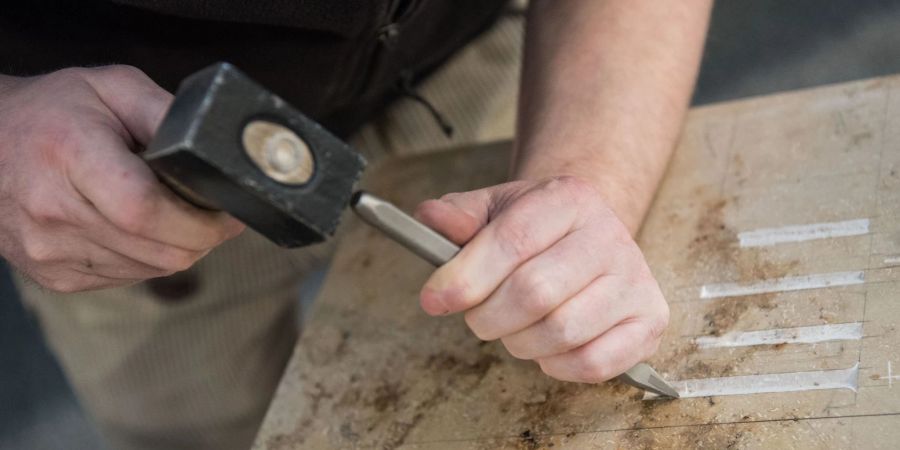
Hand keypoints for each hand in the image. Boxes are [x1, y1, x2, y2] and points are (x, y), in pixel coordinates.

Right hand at [0, 66, 243, 291]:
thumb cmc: (51, 111)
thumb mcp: (113, 87)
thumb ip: (167, 114)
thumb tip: (214, 151)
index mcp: (69, 155)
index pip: (145, 210)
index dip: (200, 220)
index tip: (227, 214)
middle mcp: (52, 210)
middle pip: (158, 250)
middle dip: (203, 238)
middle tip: (216, 216)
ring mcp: (48, 250)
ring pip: (150, 270)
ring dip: (177, 248)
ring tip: (175, 215)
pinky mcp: (52, 275)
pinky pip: (127, 278)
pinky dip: (148, 258)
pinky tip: (140, 229)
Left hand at [415, 176, 667, 382]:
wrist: (587, 238)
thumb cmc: (534, 230)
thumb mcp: (493, 210)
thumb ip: (458, 216)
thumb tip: (429, 218)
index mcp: (569, 198)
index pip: (513, 240)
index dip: (466, 277)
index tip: (432, 299)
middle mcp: (609, 235)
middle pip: (534, 292)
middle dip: (488, 316)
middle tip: (478, 316)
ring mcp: (635, 280)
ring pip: (561, 332)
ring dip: (519, 342)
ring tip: (514, 327)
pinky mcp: (650, 322)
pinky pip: (592, 364)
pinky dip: (555, 365)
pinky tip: (547, 345)